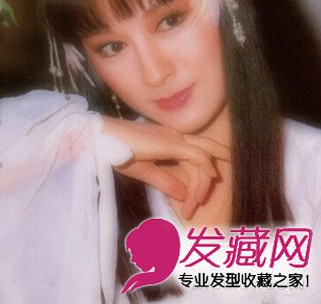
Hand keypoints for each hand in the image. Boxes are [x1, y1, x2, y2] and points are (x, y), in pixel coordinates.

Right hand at [102, 117, 229, 214]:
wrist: (104, 139)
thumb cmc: (119, 152)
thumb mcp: (145, 171)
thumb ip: (165, 181)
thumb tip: (183, 193)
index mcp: (168, 140)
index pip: (193, 153)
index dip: (199, 174)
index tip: (191, 202)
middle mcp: (175, 136)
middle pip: (207, 146)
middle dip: (223, 156)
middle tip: (235, 166)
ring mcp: (174, 138)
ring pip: (204, 156)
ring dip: (203, 182)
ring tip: (196, 203)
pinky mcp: (172, 143)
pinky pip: (197, 158)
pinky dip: (204, 171)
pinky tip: (205, 184)